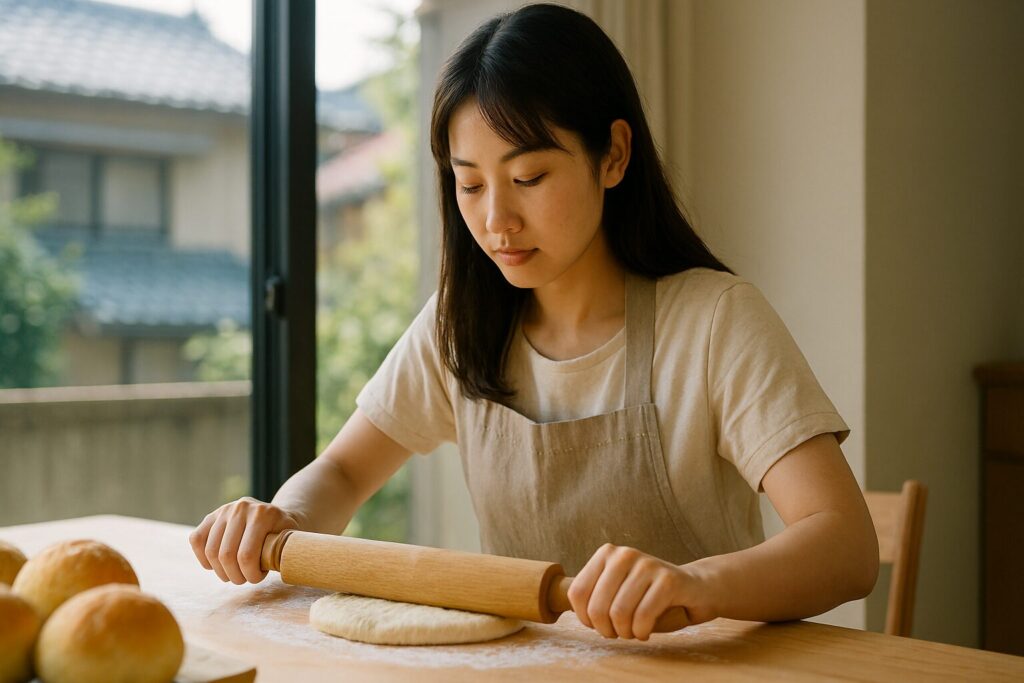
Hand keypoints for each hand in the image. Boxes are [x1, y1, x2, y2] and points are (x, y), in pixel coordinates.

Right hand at [189, 497, 302, 584]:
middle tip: (244, 579)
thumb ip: (284, 552)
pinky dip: (203, 558)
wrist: (277, 516)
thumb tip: (280, 567)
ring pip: (210, 551)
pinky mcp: (211, 516)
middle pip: (226, 555)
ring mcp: (224, 510)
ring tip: (233, 575)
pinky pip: (196, 540)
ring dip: (221, 572)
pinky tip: (216, 566)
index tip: (258, 578)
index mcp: (263, 514)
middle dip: (235, 576)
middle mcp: (241, 508)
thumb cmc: (283, 535)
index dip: (250, 575)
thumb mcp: (291, 540)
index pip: (247, 555)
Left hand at [567, 543, 712, 639]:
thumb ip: (594, 594)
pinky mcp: (668, 579)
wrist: (694, 588)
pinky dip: (642, 632)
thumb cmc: (649, 594)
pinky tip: (646, 630)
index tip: (598, 624)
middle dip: (606, 630)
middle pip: (597, 607)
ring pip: (619, 614)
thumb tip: (571, 609)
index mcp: (607, 554)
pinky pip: (643, 617)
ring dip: (625, 633)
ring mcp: (647, 564)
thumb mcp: (617, 589)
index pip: (577, 593)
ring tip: (633, 631)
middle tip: (618, 632)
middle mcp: (624, 554)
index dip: (585, 618)